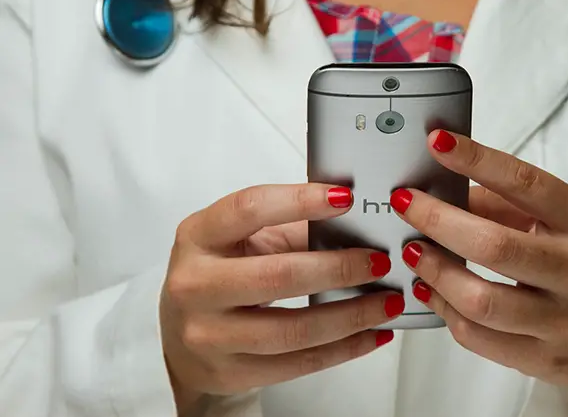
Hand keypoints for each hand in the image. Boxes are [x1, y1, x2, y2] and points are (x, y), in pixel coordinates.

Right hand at [160, 184, 403, 413]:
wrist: (178, 334)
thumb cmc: (218, 273)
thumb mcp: (241, 239)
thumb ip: (292, 228)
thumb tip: (355, 226)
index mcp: (198, 236)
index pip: (249, 209)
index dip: (300, 201)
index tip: (345, 198)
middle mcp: (196, 284)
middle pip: (278, 276)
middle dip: (339, 268)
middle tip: (380, 261)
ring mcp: (208, 335)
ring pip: (293, 329)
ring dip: (351, 315)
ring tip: (386, 301)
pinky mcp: (230, 372)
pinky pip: (298, 364)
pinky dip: (344, 349)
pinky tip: (371, 334)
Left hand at [390, 131, 567, 416]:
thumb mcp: (564, 227)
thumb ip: (507, 206)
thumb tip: (444, 189)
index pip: (527, 185)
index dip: (478, 161)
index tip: (438, 143)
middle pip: (494, 246)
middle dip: (438, 221)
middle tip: (405, 204)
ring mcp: (564, 322)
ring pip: (480, 300)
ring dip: (435, 271)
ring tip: (411, 251)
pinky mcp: (543, 359)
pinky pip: (478, 337)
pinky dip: (444, 309)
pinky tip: (430, 289)